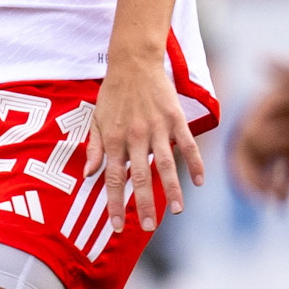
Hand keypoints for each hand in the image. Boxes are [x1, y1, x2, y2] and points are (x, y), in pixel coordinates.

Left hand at [92, 50, 204, 235]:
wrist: (133, 61)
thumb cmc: (113, 93)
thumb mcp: (95, 119)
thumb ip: (93, 148)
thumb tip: (89, 175)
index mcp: (113, 139)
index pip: (113, 179)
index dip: (115, 204)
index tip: (118, 227)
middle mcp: (134, 136)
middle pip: (139, 177)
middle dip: (145, 204)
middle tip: (150, 227)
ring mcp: (156, 128)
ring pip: (165, 164)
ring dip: (171, 189)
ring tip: (177, 210)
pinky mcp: (175, 118)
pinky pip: (187, 144)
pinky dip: (194, 163)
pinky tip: (199, 181)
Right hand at [230, 59, 288, 201]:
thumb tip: (262, 59)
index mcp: (270, 104)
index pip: (250, 126)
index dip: (261, 138)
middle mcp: (272, 124)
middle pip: (247, 153)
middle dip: (249, 173)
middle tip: (263, 190)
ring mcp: (285, 143)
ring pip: (259, 169)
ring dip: (259, 185)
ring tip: (271, 199)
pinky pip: (284, 179)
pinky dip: (281, 194)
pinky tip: (283, 208)